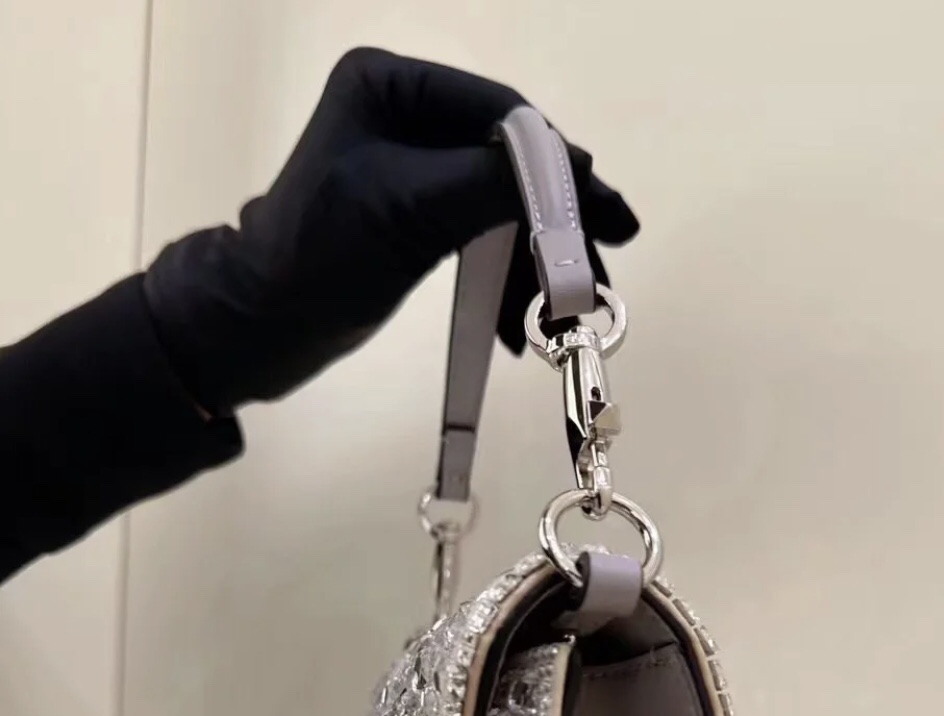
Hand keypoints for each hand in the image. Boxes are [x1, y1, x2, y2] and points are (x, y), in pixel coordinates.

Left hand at [144, 49, 638, 413]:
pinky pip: (480, 237)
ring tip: (562, 319)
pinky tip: (519, 329)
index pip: (502, 114)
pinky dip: (504, 282)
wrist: (259, 328)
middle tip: (602, 273)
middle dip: (554, 226)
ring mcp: (411, 167)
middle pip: (509, 163)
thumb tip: (581, 172)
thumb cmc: (320, 259)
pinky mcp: (415, 216)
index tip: (609, 219)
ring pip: (501, 207)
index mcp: (391, 84)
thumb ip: (497, 182)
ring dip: (535, 265)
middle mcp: (405, 113)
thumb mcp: (412, 210)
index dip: (561, 168)